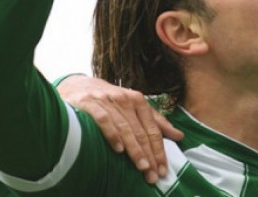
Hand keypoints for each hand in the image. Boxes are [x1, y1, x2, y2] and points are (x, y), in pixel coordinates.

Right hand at [57, 75, 183, 183]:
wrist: (77, 85)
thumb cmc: (111, 99)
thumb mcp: (134, 106)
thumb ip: (156, 121)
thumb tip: (179, 136)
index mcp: (138, 100)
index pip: (153, 129)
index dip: (159, 150)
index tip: (163, 168)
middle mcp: (125, 100)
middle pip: (141, 131)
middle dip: (149, 155)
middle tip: (153, 173)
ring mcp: (107, 101)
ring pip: (125, 128)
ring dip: (134, 149)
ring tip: (142, 167)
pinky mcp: (90, 104)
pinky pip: (104, 121)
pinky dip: (112, 135)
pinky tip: (118, 149)